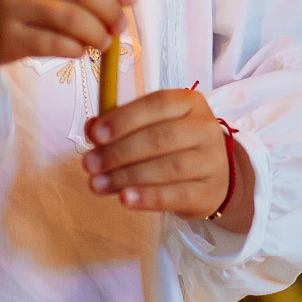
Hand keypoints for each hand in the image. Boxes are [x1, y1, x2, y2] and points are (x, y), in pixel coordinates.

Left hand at [82, 87, 252, 235]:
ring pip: (167, 168)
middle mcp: (206, 128)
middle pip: (160, 138)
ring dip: (127, 177)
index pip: (156, 104)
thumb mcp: (150, 127)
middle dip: (118, 152)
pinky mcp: (209, 192)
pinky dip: (148, 198)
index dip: (123, 119)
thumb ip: (120, 125)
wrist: (211, 178)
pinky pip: (176, 195)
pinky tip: (125, 199)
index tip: (95, 136)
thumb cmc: (174, 146)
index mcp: (190, 102)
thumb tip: (91, 129)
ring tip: (97, 185)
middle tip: (89, 165)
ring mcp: (212, 161)